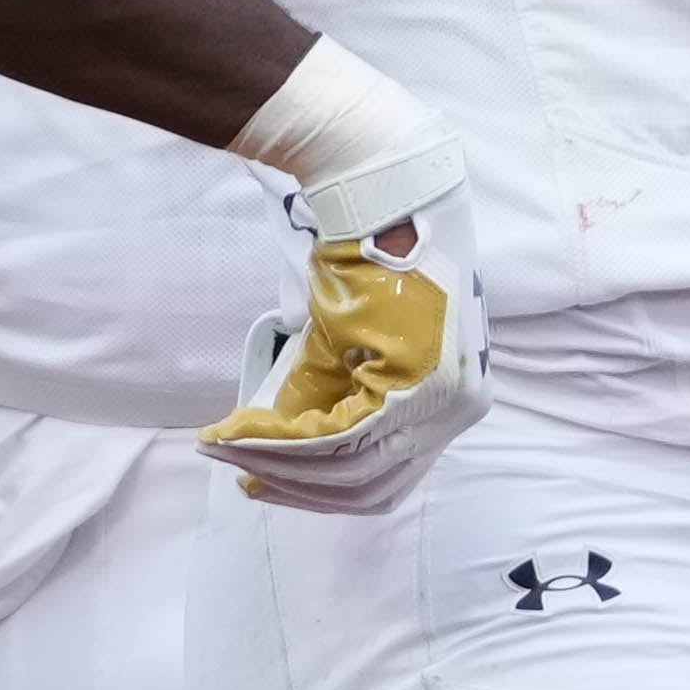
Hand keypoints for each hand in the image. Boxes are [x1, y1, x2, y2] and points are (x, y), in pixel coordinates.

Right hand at [202, 190, 483, 513]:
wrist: (382, 198)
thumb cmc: (369, 261)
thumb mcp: (347, 347)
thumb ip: (323, 405)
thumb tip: (271, 455)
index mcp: (453, 403)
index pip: (383, 478)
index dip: (314, 491)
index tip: (259, 484)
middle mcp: (460, 410)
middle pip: (366, 485)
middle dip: (294, 487)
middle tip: (240, 475)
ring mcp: (446, 398)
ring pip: (349, 467)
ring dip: (279, 464)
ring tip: (228, 448)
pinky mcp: (420, 380)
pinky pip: (339, 433)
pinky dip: (282, 439)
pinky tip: (241, 433)